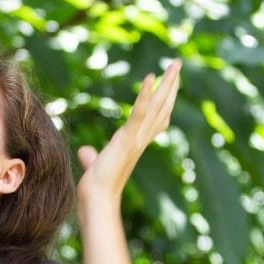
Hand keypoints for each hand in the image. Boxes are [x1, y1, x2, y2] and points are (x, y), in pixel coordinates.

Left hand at [77, 59, 181, 202]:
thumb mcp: (95, 165)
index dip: (164, 103)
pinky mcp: (127, 139)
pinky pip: (139, 113)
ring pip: (157, 105)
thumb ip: (93, 157)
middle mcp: (141, 139)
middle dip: (170, 85)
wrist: (97, 200)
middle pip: (162, 107)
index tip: (169, 88)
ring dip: (167, 83)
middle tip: (177, 65)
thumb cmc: (97, 187)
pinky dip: (145, 95)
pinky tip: (150, 77)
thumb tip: (86, 152)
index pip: (155, 120)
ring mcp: (137, 138)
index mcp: (135, 144)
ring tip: (175, 64)